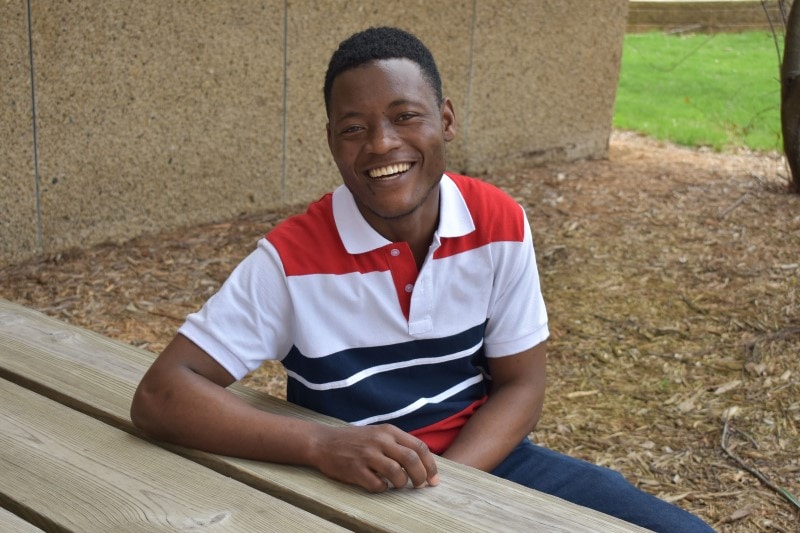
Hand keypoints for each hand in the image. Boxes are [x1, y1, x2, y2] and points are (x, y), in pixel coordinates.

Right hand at [310, 424, 438, 492]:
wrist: (323, 442)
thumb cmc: (355, 440)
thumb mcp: (378, 434)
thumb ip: (398, 444)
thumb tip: (423, 463)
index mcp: (389, 431)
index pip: (419, 447)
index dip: (430, 465)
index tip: (434, 479)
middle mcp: (379, 440)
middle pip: (411, 459)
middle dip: (421, 476)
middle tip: (420, 486)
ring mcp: (367, 455)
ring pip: (396, 473)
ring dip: (401, 483)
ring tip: (398, 485)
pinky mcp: (355, 469)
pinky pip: (377, 485)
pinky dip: (382, 489)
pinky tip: (379, 485)